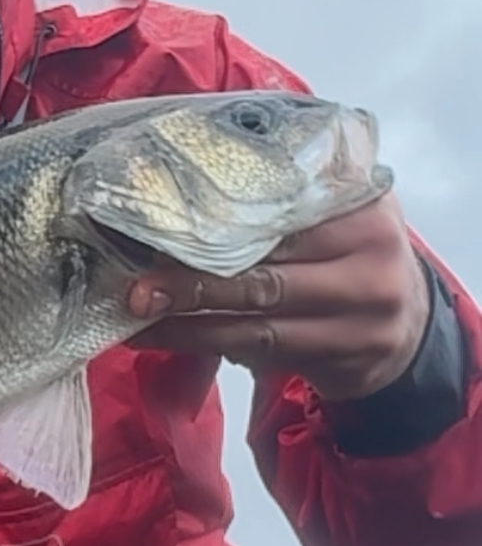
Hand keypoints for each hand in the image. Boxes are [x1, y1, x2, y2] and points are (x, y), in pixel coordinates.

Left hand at [127, 192, 431, 401]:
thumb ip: (280, 193)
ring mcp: (366, 315)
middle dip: (192, 281)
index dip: (214, 221)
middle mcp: (372, 256)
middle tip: (137, 287)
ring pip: (259, 322)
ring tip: (140, 316)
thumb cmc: (347, 254)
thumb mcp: (333, 209)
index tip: (159, 226)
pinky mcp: (349, 359)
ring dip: (191, 323)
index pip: (278, 211)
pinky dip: (211, 345)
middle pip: (265, 272)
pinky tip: (169, 338)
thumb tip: (176, 185)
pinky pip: (266, 352)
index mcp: (362, 203)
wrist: (407, 324)